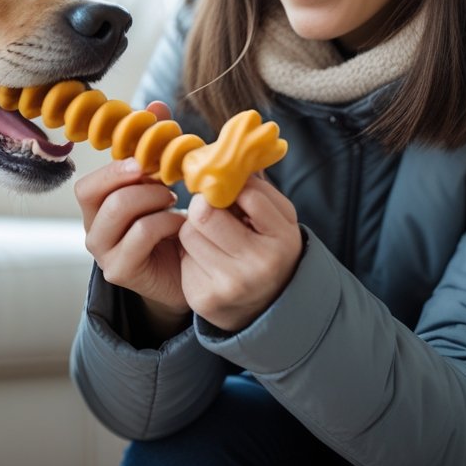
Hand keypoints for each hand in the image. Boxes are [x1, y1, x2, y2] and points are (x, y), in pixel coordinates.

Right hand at [75, 101, 189, 330]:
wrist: (191, 274)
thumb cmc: (173, 226)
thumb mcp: (164, 183)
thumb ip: (156, 147)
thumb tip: (156, 106)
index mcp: (97, 209)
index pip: (88, 183)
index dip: (116, 166)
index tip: (148, 159)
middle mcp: (93, 230)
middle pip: (91, 193)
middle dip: (131, 178)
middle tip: (164, 179)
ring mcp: (104, 253)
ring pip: (117, 210)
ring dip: (152, 197)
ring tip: (174, 199)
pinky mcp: (120, 271)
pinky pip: (140, 234)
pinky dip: (164, 221)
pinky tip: (180, 224)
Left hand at [178, 175, 301, 332]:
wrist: (269, 305)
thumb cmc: (272, 248)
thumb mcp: (280, 218)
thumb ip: (258, 189)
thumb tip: (224, 160)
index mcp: (282, 240)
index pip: (246, 194)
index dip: (234, 188)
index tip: (234, 193)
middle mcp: (257, 266)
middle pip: (205, 214)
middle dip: (205, 206)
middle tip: (213, 209)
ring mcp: (229, 286)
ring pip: (188, 233)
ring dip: (196, 229)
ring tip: (214, 238)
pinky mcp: (203, 298)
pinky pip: (183, 257)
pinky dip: (192, 253)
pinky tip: (209, 261)